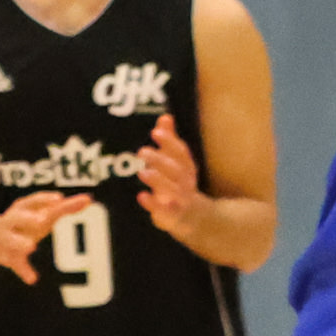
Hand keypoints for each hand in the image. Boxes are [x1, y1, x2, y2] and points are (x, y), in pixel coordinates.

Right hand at [0, 189, 81, 282]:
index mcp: (22, 208)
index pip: (33, 201)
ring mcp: (7, 238)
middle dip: (28, 218)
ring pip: (11, 240)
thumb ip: (65, 208)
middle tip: (42, 220)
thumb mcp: (42, 214)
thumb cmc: (25, 223)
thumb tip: (89, 200)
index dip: (45, 199)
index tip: (59, 198)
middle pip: (17, 217)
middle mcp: (12, 221)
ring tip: (31, 246)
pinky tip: (32, 278)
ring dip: (20, 242)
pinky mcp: (7, 256)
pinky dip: (23, 270)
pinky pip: (15, 263)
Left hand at [134, 115, 210, 242]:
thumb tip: (165, 117)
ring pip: (173, 189)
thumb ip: (169, 141)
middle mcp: (186, 182)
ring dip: (158, 179)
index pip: (181, 152)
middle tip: (141, 151)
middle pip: (176, 169)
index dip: (170, 142)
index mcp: (186, 168)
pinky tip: (142, 196)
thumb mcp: (176, 162)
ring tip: (142, 171)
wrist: (194, 218)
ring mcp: (181, 199)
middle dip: (160, 160)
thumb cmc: (180, 185)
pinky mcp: (173, 215)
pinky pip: (165, 210)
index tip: (156, 132)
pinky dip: (154, 203)